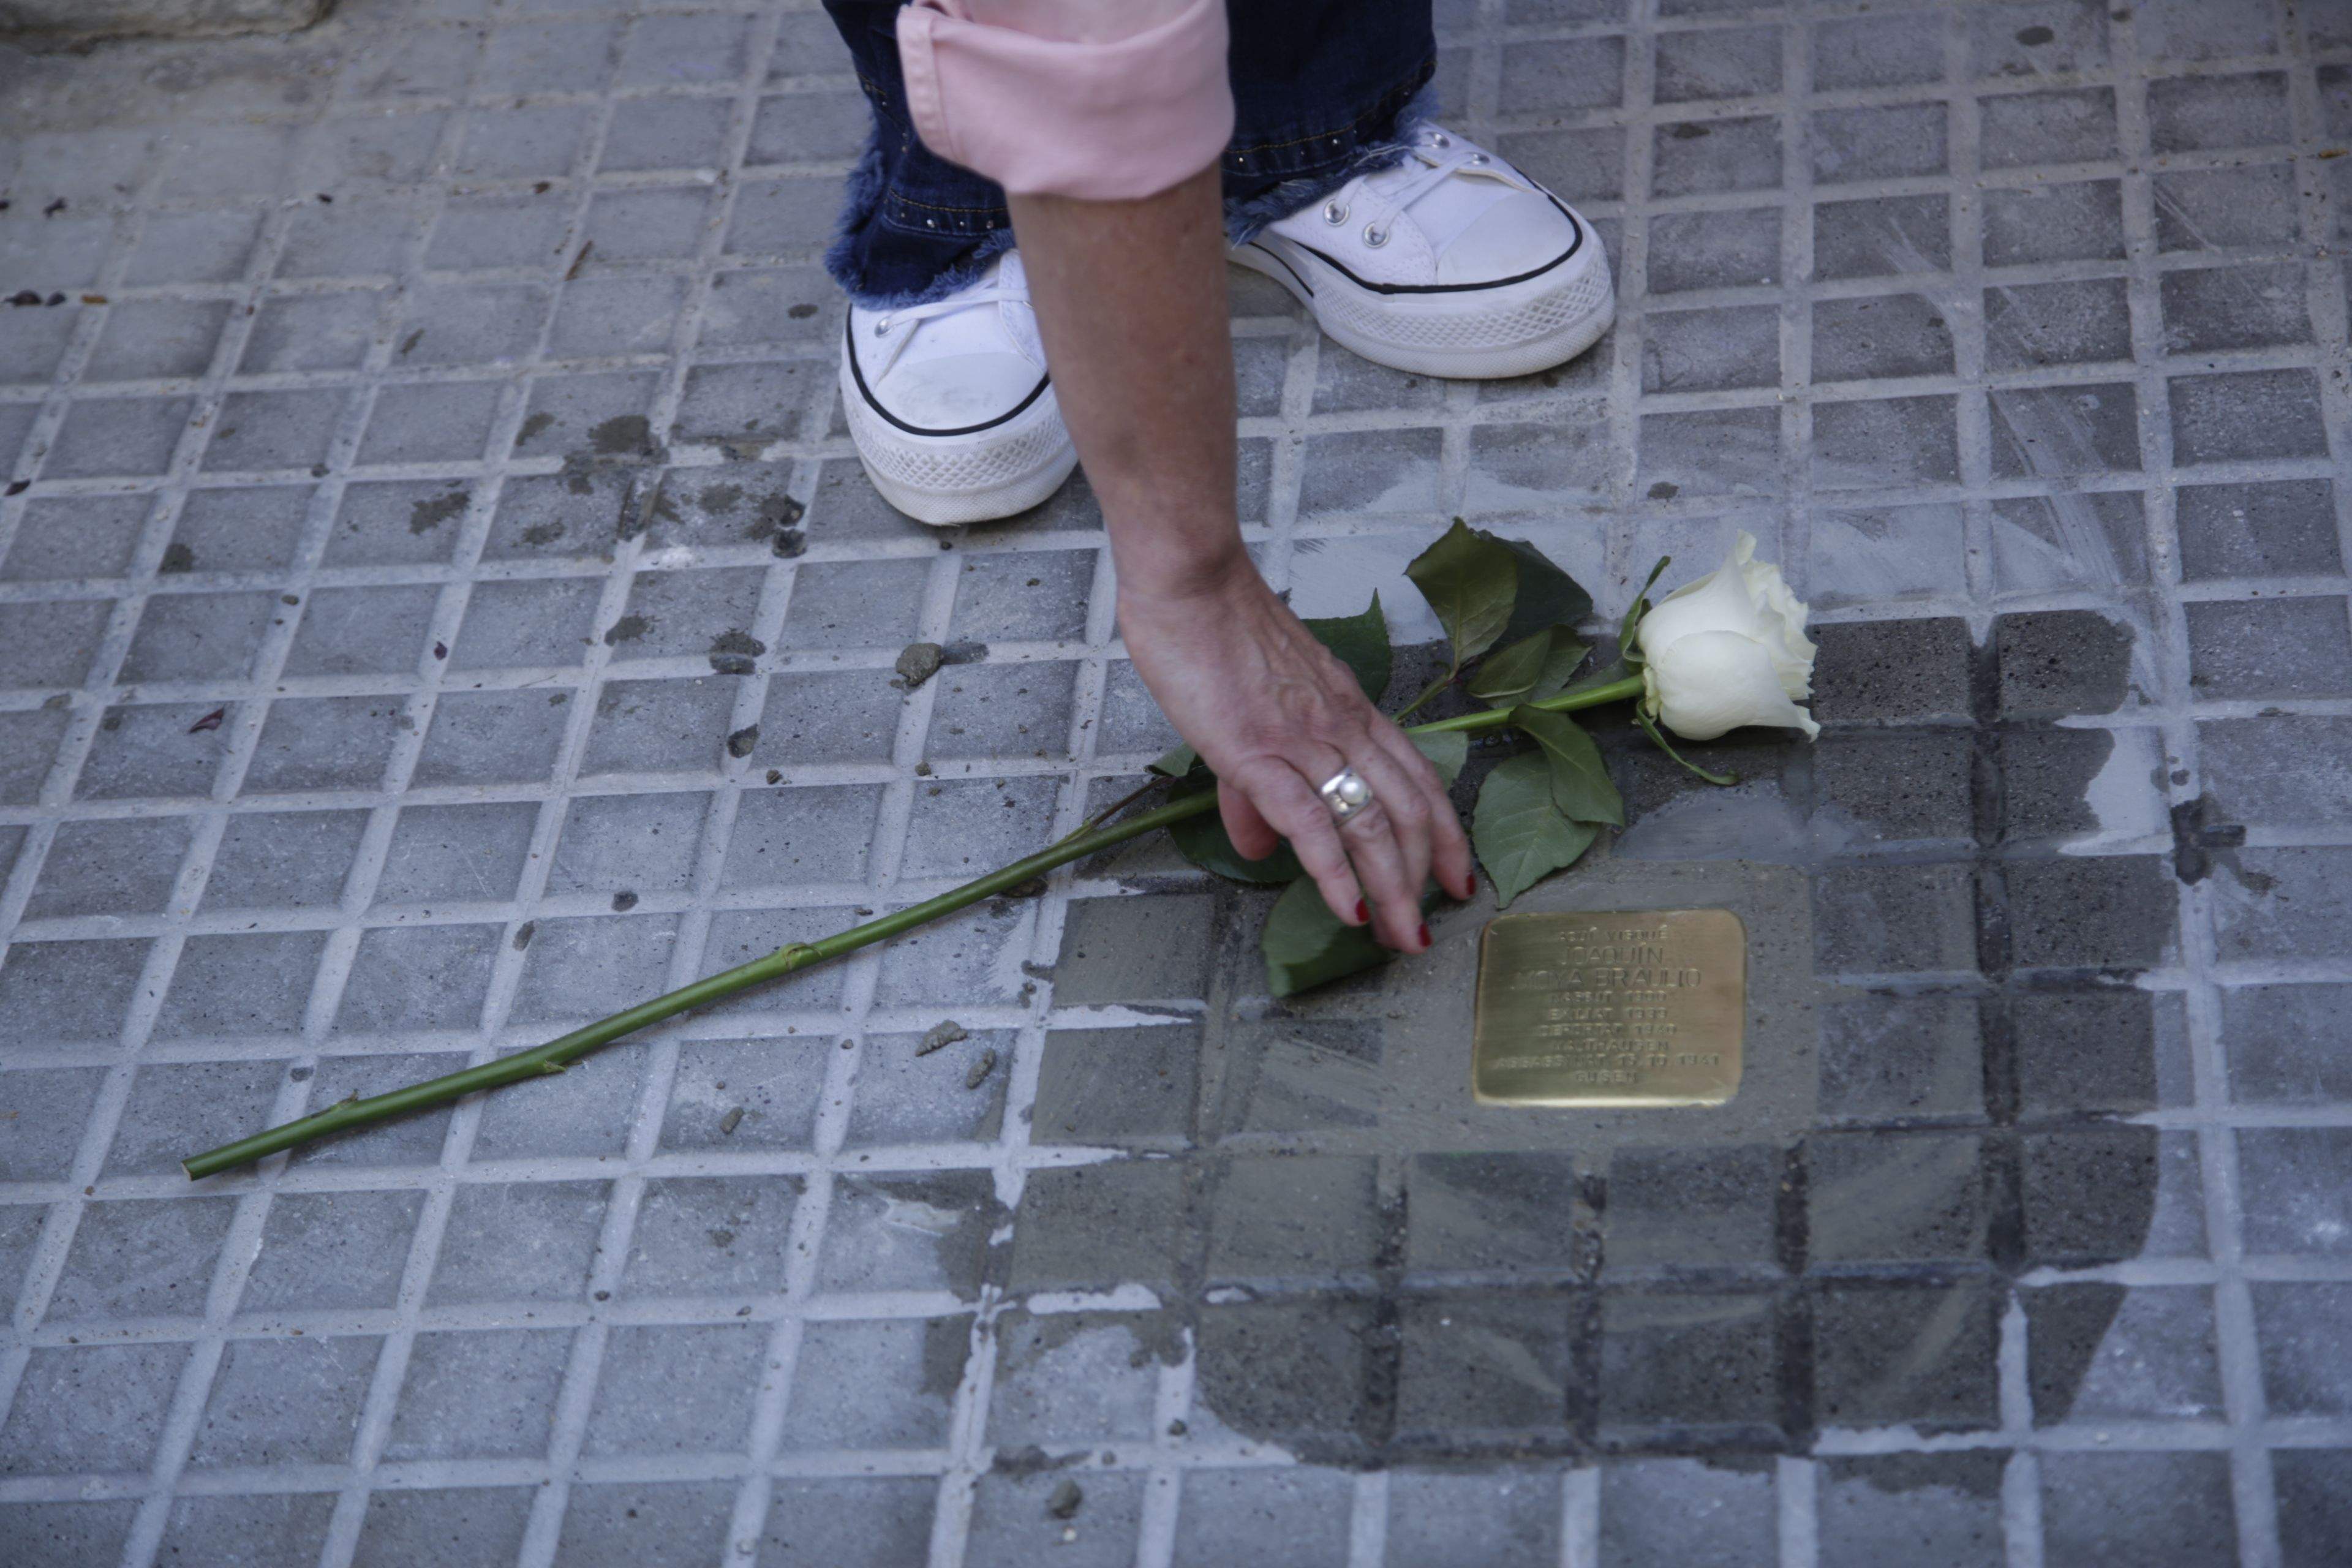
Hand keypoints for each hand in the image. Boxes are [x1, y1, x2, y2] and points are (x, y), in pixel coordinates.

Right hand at [1119, 564, 1476, 950]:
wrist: (1189, 580)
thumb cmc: (1214, 630)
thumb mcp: (1253, 707)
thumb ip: (1258, 787)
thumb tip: (1262, 846)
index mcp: (1347, 709)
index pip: (1416, 778)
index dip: (1443, 834)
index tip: (1457, 878)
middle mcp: (1341, 725)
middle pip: (1407, 810)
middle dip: (1424, 879)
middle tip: (1426, 931)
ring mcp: (1304, 739)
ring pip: (1371, 822)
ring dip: (1392, 888)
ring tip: (1399, 937)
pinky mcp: (1260, 751)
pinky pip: (1311, 821)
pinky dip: (1335, 872)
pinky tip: (1348, 909)